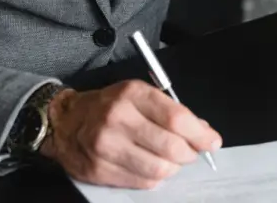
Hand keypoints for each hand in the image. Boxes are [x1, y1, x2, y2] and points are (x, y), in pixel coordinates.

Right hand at [40, 80, 221, 188]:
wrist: (64, 121)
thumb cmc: (107, 106)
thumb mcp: (138, 95)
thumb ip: (171, 111)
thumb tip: (203, 132)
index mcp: (131, 94)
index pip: (177, 118)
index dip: (200, 134)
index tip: (212, 141)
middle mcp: (118, 119)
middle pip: (171, 147)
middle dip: (189, 154)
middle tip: (191, 153)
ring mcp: (106, 147)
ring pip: (159, 170)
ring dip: (172, 168)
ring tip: (170, 161)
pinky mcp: (99, 170)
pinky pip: (142, 183)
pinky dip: (154, 178)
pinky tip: (149, 166)